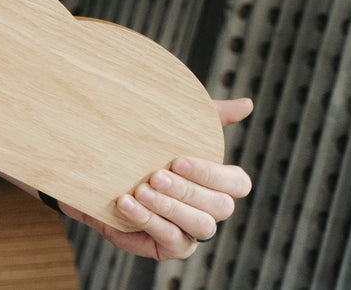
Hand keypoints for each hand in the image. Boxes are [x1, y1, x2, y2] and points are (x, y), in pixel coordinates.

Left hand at [64, 98, 253, 259]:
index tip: (177, 159)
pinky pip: (170, 239)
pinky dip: (147, 220)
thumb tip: (247, 104)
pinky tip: (126, 204)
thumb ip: (212, 117)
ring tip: (140, 190)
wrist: (103, 172)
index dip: (211, 173)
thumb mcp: (177, 128)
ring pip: (200, 226)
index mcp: (219, 183)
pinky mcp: (170, 247)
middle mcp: (211, 209)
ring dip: (170, 207)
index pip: (237, 183)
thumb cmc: (148, 150)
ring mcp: (193, 231)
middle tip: (155, 175)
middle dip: (187, 190)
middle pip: (220, 206)